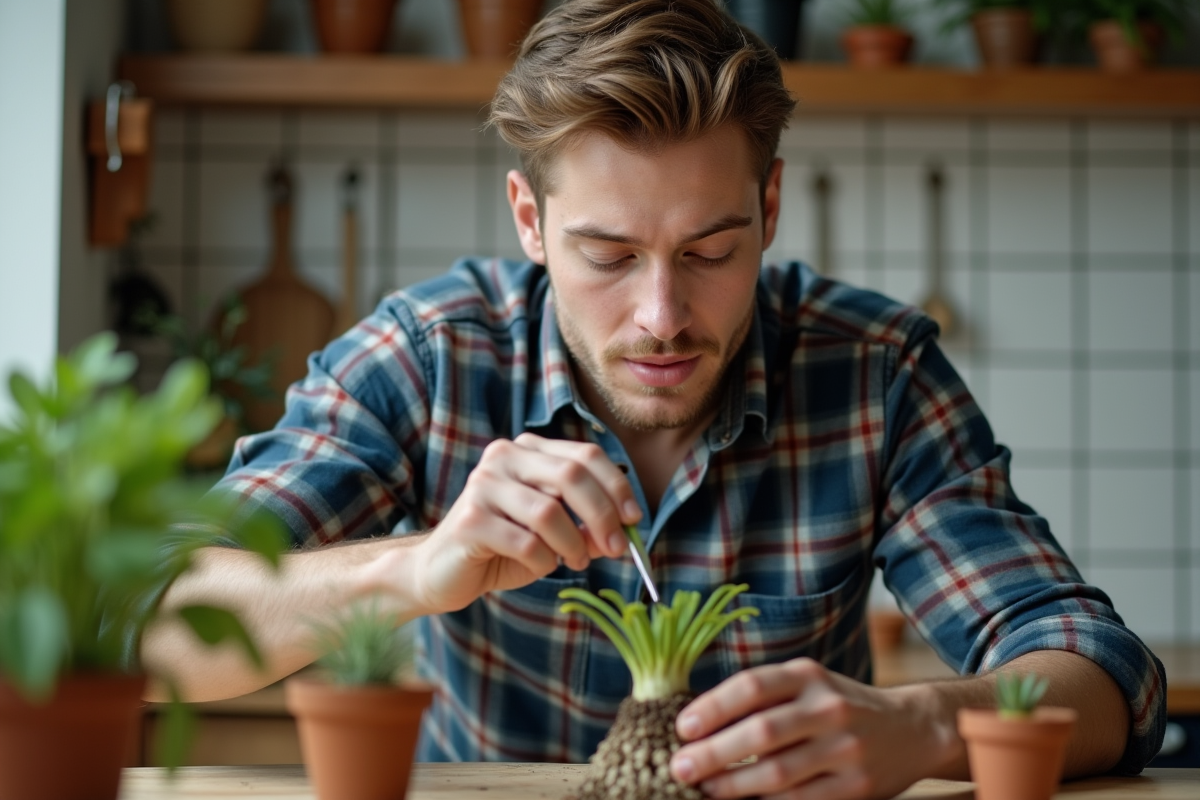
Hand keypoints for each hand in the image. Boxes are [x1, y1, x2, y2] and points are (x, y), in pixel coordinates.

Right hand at [406, 433, 641, 614]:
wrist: (442, 572)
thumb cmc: (504, 547)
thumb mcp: (554, 534)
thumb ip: (587, 526)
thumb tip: (626, 530)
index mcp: (528, 450)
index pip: (585, 455)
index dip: (616, 487)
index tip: (633, 520)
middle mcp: (503, 457)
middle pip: (571, 476)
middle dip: (603, 516)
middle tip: (618, 548)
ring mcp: (483, 485)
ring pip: (549, 512)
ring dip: (573, 544)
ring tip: (575, 561)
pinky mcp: (469, 519)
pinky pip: (525, 542)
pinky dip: (544, 560)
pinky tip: (541, 565)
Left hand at [669, 658, 956, 799]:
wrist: (912, 729)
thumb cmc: (839, 705)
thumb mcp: (805, 685)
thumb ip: (762, 698)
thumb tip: (698, 722)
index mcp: (807, 676)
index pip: (752, 686)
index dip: (713, 707)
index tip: (682, 727)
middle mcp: (828, 707)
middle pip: (761, 732)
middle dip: (714, 753)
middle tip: (680, 767)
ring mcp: (845, 749)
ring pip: (778, 773)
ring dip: (734, 785)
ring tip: (705, 790)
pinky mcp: (856, 787)